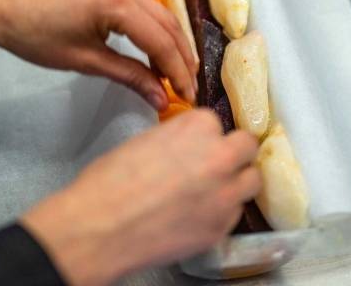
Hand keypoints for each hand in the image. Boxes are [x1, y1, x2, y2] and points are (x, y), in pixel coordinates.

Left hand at [0, 0, 197, 108]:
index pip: (160, 41)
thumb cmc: (37, 37)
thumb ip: (129, 76)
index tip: (188, 95)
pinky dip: (156, 32)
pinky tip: (158, 55)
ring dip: (172, 44)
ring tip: (180, 75)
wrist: (6, 9)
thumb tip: (162, 98)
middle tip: (190, 88)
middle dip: (182, 58)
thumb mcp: (86, 62)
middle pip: (168, 24)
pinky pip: (145, 9)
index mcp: (116, 3)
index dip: (178, 71)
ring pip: (160, 15)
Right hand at [20, 110, 260, 285]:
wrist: (99, 226)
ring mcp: (225, 194)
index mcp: (198, 127)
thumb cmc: (109, 184)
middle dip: (234, 153)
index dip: (207, 136)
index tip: (200, 144)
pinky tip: (200, 213)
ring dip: (236, 182)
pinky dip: (223, 212)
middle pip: (247, 147)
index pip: (217, 122)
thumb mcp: (144, 141)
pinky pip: (235, 213)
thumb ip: (177, 139)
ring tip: (214, 189)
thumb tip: (186, 147)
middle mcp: (219, 156)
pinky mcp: (221, 227)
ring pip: (251, 180)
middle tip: (217, 163)